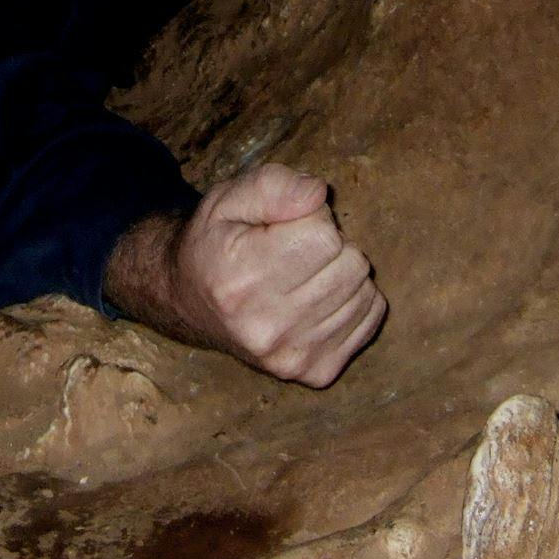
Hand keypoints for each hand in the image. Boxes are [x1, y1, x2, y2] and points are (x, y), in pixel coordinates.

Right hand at [105, 163, 386, 387]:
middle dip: (331, 244)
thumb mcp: (228, 198)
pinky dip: (352, 301)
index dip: (311, 217)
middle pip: (351, 264)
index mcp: (240, 280)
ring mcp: (292, 356)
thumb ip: (274, 186)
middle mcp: (266, 328)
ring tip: (304, 272)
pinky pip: (369, 319)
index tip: (285, 225)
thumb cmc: (216, 242)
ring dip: (341, 273)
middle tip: (297, 248)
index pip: (324, 235)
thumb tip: (319, 195)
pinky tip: (318, 297)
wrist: (189, 302)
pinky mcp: (316, 372)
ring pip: (364, 292)